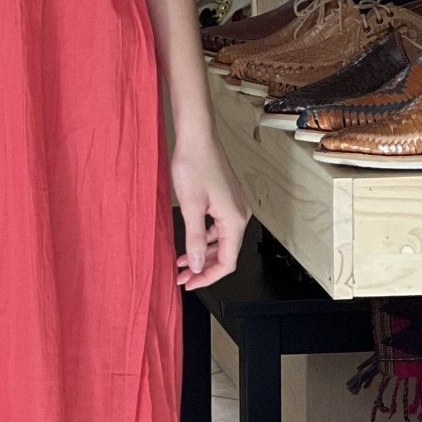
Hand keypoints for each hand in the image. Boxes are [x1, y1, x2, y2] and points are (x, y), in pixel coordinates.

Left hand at [170, 131, 248, 290]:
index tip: (190, 284)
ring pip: (221, 241)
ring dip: (202, 254)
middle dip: (204, 268)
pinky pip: (218, 227)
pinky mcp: (226, 199)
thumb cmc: (194, 165)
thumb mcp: (191, 207)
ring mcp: (233, 207)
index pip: (228, 261)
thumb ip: (195, 239)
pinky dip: (204, 238)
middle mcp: (239, 215)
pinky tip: (188, 242)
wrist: (197, 136)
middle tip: (182, 277)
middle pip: (226, 253)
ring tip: (181, 262)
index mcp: (234, 219)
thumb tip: (199, 265)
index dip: (209, 277)